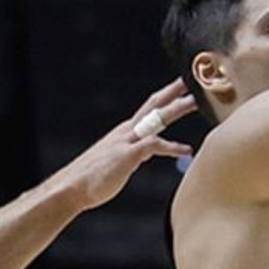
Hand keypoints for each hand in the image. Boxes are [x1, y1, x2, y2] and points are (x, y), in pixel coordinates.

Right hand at [44, 78, 195, 212]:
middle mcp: (128, 130)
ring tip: (197, 102)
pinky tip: (186, 150)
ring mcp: (127, 141)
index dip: (169, 94)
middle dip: (175, 91)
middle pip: (155, 104)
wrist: (70, 189)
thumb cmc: (94, 178)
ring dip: (177, 108)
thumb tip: (148, 150)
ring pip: (156, 118)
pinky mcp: (126, 155)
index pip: (151, 105)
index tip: (185, 84)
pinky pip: (153, 145)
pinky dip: (171, 146)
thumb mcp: (120, 159)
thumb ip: (136, 152)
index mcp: (127, 130)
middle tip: (196, 79)